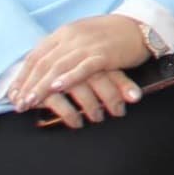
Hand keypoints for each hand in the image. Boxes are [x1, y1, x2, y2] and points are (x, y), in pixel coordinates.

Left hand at [8, 14, 151, 109]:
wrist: (140, 26)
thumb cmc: (110, 35)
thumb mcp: (81, 38)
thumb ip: (63, 50)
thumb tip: (44, 71)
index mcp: (64, 33)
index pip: (36, 56)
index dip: (23, 76)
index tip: (14, 93)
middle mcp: (72, 36)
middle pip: (44, 63)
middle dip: (29, 85)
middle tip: (19, 103)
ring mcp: (88, 44)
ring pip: (59, 66)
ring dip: (43, 86)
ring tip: (31, 101)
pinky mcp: (104, 53)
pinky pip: (83, 67)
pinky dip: (69, 78)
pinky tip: (58, 87)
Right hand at [27, 70, 145, 125]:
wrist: (38, 65)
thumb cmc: (71, 69)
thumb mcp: (93, 69)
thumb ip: (113, 77)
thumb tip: (136, 96)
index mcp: (87, 53)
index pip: (109, 67)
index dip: (123, 83)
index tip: (135, 97)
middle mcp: (72, 60)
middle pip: (96, 76)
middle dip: (110, 96)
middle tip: (119, 112)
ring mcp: (54, 72)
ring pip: (78, 87)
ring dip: (91, 105)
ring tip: (98, 118)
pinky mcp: (38, 86)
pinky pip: (56, 100)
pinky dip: (68, 112)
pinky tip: (77, 121)